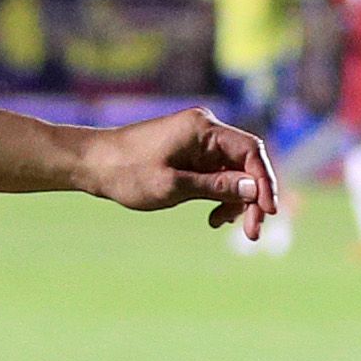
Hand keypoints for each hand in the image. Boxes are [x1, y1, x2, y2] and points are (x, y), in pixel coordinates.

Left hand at [75, 107, 281, 238]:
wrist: (92, 164)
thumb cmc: (126, 172)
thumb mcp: (172, 185)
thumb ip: (215, 187)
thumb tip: (253, 189)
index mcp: (203, 128)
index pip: (250, 151)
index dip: (264, 181)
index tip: (268, 211)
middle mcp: (205, 130)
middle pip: (246, 163)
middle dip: (252, 197)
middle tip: (252, 232)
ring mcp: (199, 143)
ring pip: (235, 173)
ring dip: (237, 200)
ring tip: (222, 225)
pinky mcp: (191, 156)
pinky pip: (219, 176)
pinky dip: (221, 197)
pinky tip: (214, 218)